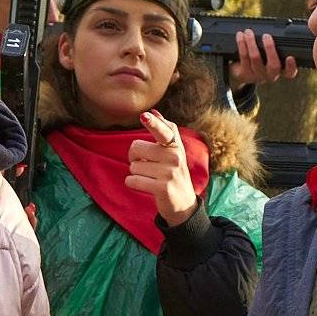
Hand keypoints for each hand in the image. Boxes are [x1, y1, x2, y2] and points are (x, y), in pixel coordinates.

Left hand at [127, 109, 198, 224]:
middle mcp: (175, 157)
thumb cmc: (173, 173)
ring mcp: (169, 173)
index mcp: (175, 145)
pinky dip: (133, 184)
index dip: (153, 123)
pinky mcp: (162, 188)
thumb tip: (153, 111)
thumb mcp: (174, 151)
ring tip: (151, 178)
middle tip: (147, 166)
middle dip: (134, 158)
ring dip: (136, 173)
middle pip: (136, 148)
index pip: (164, 130)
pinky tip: (146, 187)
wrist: (184, 204)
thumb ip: (165, 130)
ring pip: (133, 167)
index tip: (144, 116)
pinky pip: (132, 181)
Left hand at [228, 29, 297, 87]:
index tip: (290, 57)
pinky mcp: (244, 73)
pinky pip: (244, 57)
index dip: (291, 66)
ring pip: (256, 58)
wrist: (242, 71)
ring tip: (249, 32)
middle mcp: (270, 75)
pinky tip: (240, 36)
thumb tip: (278, 28)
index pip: (289, 73)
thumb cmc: (261, 58)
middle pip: (273, 66)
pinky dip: (242, 44)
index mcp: (280, 70)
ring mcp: (257, 75)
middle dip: (270, 49)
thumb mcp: (270, 54)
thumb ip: (275, 46)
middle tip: (266, 36)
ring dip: (252, 42)